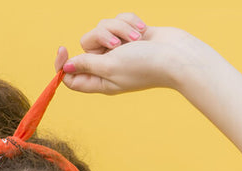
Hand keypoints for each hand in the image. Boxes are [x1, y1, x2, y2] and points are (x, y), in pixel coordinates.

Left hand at [54, 13, 206, 94]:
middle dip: (101, 37)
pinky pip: (120, 19)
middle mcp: (109, 65)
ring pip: (103, 28)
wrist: (178, 55)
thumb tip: (65, 68)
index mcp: (101, 80)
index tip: (62, 48)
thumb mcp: (110, 66)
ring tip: (136, 38)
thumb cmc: (145, 65)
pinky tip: (143, 30)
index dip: (62, 64)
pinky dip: (130, 22)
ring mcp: (122, 49)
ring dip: (119, 28)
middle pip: (86, 45)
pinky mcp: (133, 34)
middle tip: (118, 44)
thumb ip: (86, 65)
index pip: (71, 76)